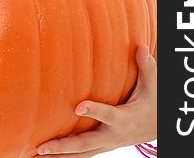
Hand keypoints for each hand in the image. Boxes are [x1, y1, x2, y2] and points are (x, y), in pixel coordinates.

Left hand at [34, 45, 156, 156]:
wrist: (157, 127)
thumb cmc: (151, 101)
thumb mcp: (152, 86)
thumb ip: (146, 67)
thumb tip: (141, 47)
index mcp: (125, 119)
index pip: (109, 115)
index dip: (95, 111)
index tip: (78, 106)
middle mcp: (113, 136)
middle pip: (86, 143)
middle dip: (64, 146)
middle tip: (44, 146)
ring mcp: (105, 143)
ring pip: (81, 153)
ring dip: (59, 156)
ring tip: (36, 155)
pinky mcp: (100, 146)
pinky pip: (81, 154)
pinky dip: (64, 156)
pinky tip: (45, 156)